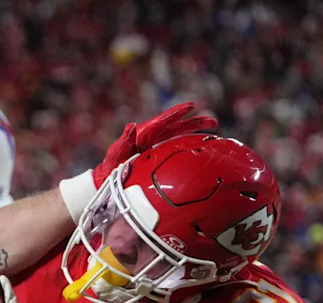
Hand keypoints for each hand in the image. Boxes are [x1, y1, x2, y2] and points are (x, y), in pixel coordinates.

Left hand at [94, 102, 217, 187]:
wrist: (109, 176)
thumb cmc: (112, 164)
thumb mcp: (116, 151)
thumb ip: (124, 139)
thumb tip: (130, 125)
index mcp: (144, 133)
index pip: (163, 121)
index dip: (177, 113)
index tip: (191, 106)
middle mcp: (152, 136)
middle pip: (176, 126)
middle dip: (194, 122)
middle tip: (213, 120)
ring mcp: (156, 144)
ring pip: (179, 135)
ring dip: (195, 131)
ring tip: (213, 127)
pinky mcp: (157, 153)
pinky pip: (175, 146)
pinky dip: (187, 143)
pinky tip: (200, 143)